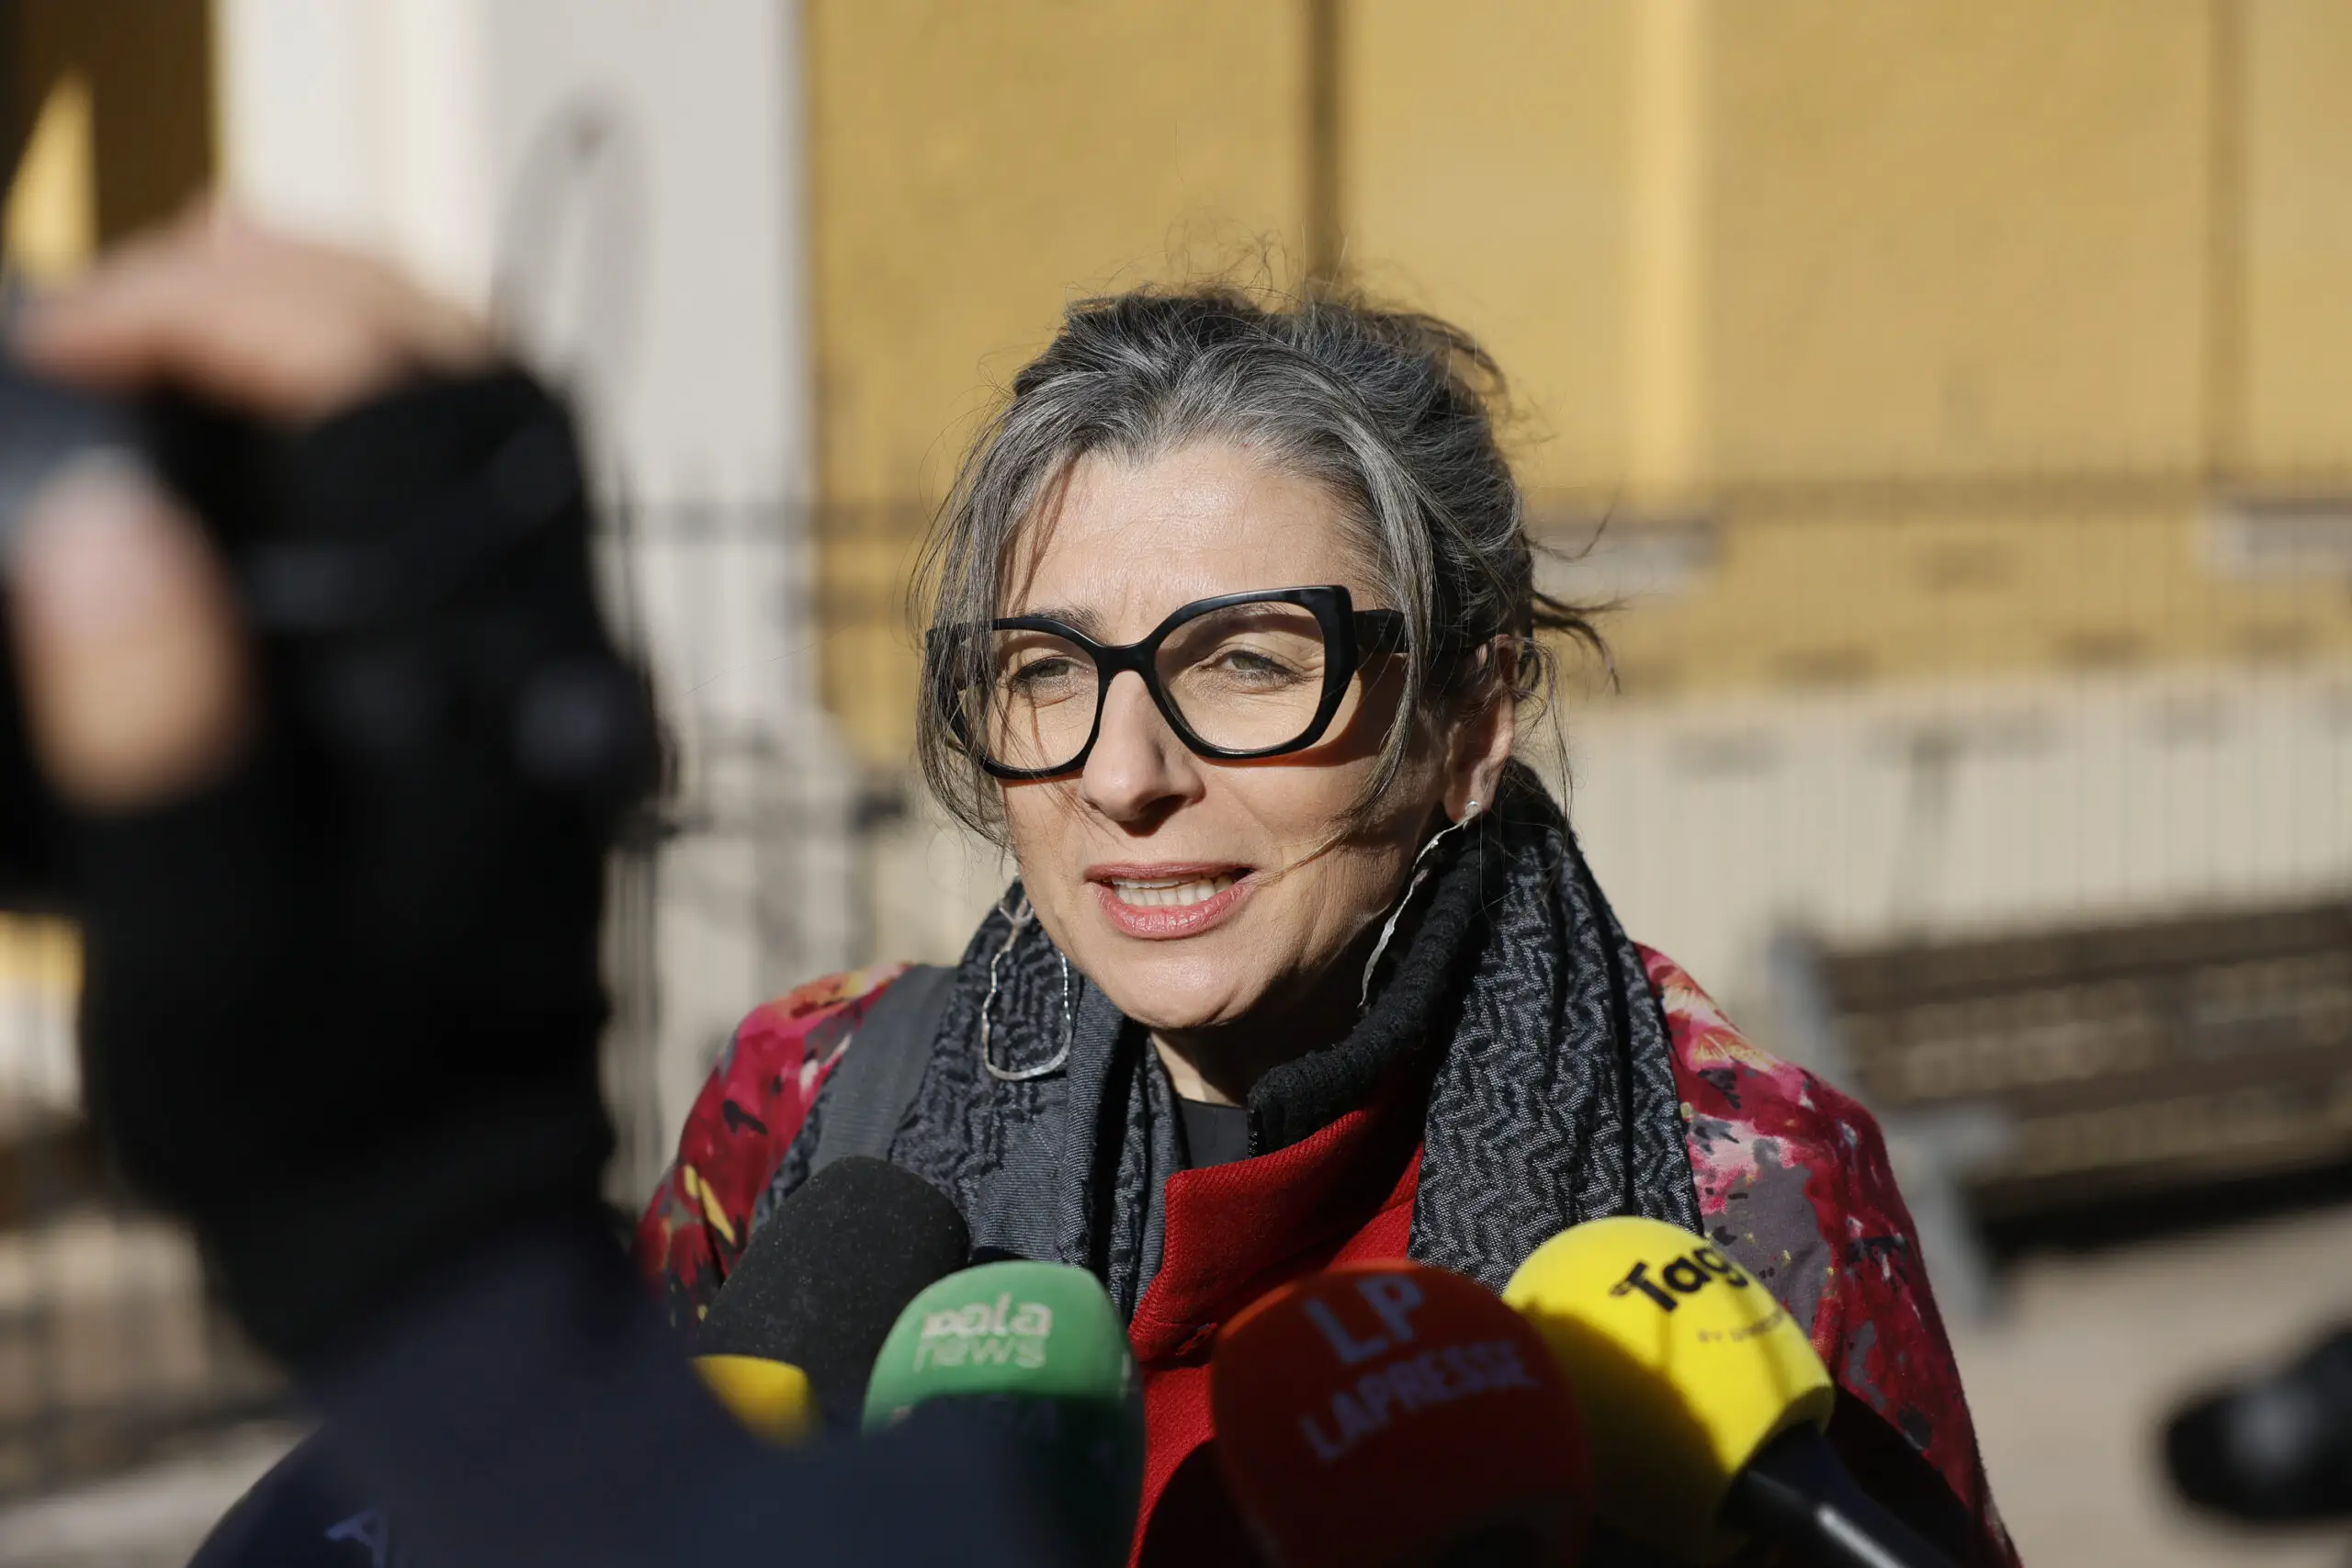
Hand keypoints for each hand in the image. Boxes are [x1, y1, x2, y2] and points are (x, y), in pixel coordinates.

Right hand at [5, 214, 627, 1366]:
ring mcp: (563, 652)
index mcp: (467, 687)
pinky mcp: (544, 673)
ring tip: (184, 309)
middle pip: (467, 367)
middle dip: (291, 284)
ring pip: (495, 404)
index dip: (220, 318)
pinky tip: (271, 410)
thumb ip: (153, 743)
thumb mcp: (189, 951)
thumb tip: (102, 522)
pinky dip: (378, 403)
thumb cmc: (296, 1093)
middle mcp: (548, 647)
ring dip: (344, 324)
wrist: (422, 1183)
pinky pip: (486, 479)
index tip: (75, 340)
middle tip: (125, 303)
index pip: (386, 405)